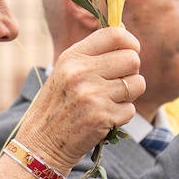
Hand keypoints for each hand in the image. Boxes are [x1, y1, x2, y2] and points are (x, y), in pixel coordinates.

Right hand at [24, 27, 143, 169]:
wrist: (41, 143)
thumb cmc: (58, 105)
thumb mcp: (65, 72)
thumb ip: (92, 55)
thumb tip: (127, 39)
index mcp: (72, 56)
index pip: (114, 35)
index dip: (130, 42)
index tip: (131, 51)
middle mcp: (81, 73)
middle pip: (132, 59)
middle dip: (131, 72)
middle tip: (117, 83)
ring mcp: (92, 95)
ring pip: (137, 84)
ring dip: (129, 94)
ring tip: (109, 101)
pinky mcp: (102, 117)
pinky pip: (131, 109)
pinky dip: (122, 115)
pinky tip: (104, 118)